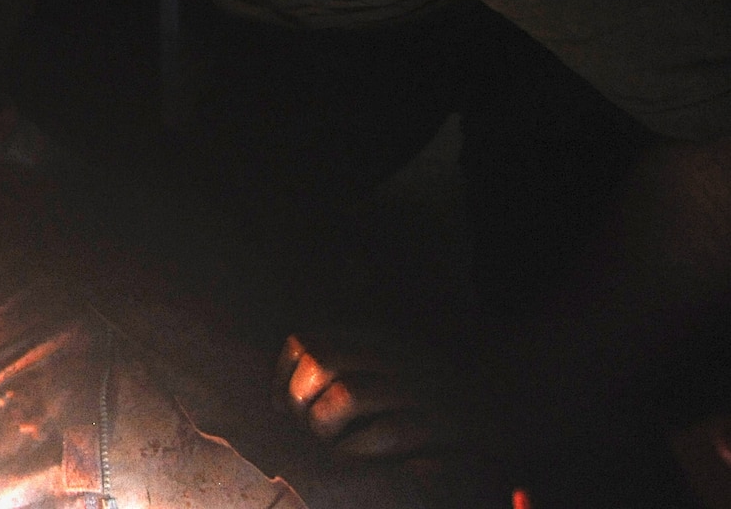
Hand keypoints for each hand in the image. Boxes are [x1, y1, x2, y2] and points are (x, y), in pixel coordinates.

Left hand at [276, 333, 466, 458]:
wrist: (514, 388)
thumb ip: (349, 361)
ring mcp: (417, 388)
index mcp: (376, 337)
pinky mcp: (440, 423)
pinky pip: (386, 433)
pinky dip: (359, 449)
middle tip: (303, 425)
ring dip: (326, 424)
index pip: (308, 341)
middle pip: (322, 362)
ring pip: (348, 396)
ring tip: (329, 443)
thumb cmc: (441, 380)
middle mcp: (393, 356)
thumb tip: (287, 394)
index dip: (283, 374)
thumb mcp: (392, 356)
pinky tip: (355, 459)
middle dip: (300, 398)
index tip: (282, 403)